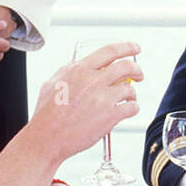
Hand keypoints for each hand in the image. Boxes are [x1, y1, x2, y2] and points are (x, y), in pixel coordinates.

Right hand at [28, 42, 141, 163]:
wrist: (46, 138)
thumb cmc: (46, 115)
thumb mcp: (52, 83)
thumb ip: (69, 71)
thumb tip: (81, 65)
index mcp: (78, 70)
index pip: (110, 51)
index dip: (127, 47)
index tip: (135, 48)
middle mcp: (92, 81)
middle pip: (126, 66)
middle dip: (137, 69)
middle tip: (139, 74)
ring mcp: (102, 98)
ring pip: (129, 88)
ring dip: (132, 93)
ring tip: (128, 98)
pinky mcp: (110, 116)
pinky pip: (132, 107)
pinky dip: (134, 108)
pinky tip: (128, 110)